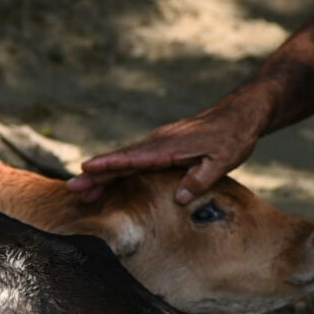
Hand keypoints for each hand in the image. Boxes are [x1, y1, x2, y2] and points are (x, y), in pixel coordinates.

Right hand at [66, 94, 268, 203]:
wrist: (240, 114)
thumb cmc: (234, 136)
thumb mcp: (224, 160)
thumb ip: (200, 179)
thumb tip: (179, 199)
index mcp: (169, 146)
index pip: (133, 158)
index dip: (109, 166)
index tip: (86, 169)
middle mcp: (158, 143)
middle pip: (121, 160)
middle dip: (96, 175)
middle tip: (73, 188)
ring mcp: (159, 144)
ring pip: (125, 160)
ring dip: (103, 175)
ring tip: (83, 191)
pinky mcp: (163, 147)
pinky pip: (135, 160)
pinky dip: (118, 170)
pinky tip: (109, 180)